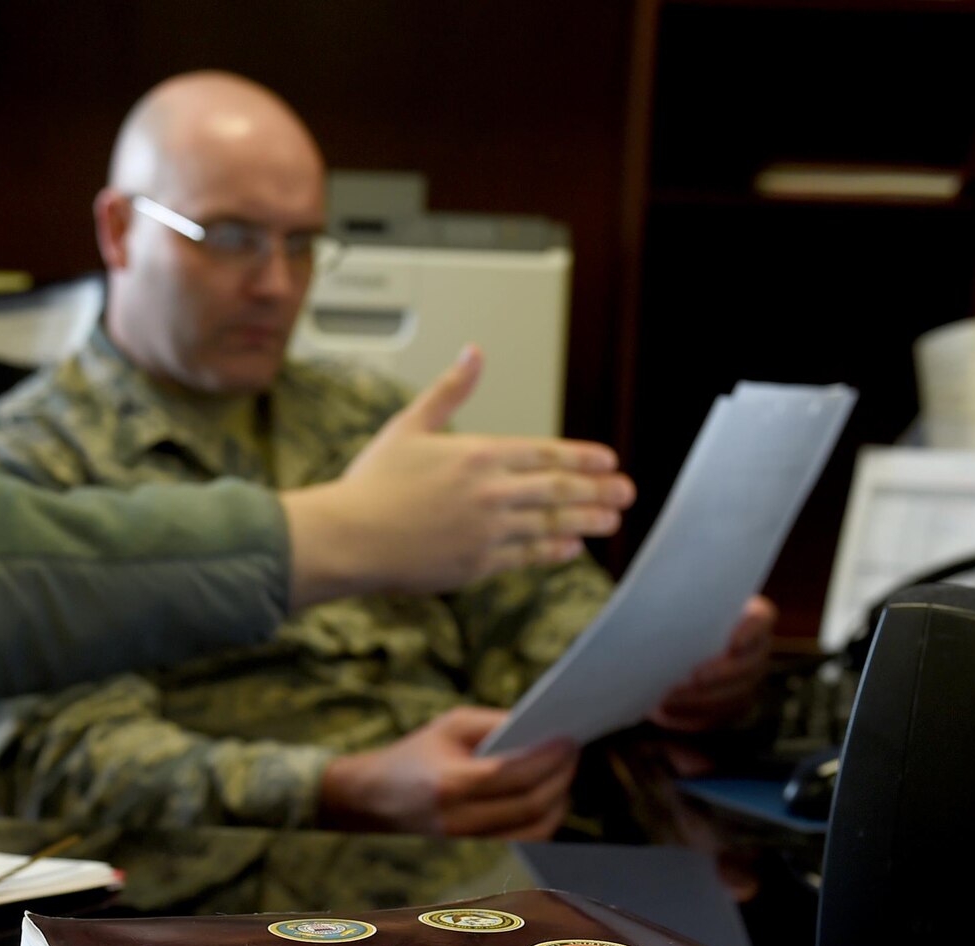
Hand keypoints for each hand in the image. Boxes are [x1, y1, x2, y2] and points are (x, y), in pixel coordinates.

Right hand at [280, 346, 634, 607]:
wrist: (348, 537)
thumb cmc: (372, 484)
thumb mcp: (410, 426)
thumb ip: (450, 391)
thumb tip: (474, 352)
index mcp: (478, 454)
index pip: (546, 453)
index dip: (582, 459)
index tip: (607, 461)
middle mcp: (490, 492)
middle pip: (558, 489)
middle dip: (598, 490)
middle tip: (626, 492)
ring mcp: (487, 530)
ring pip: (550, 524)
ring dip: (586, 521)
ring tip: (611, 520)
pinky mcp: (477, 564)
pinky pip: (526, 556)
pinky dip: (552, 551)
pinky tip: (570, 546)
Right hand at [317, 708, 578, 839]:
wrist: (374, 798)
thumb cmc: (415, 755)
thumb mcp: (450, 726)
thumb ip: (496, 724)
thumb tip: (545, 730)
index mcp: (449, 784)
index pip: (512, 775)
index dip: (547, 759)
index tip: (568, 741)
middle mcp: (459, 820)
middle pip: (529, 805)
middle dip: (560, 777)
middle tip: (572, 754)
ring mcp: (468, 843)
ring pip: (533, 831)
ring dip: (558, 802)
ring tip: (564, 775)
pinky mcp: (475, 853)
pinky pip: (524, 842)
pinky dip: (544, 821)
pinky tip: (550, 798)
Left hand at [653, 595, 776, 732]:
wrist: (670, 640)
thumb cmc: (675, 614)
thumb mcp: (677, 605)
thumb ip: (677, 606)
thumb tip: (655, 617)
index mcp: (751, 617)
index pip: (761, 621)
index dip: (750, 633)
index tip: (731, 644)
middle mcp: (756, 651)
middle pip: (750, 666)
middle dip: (721, 675)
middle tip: (693, 678)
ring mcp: (748, 681)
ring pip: (735, 697)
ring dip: (701, 700)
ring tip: (668, 698)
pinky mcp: (730, 707)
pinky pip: (716, 717)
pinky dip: (690, 717)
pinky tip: (664, 712)